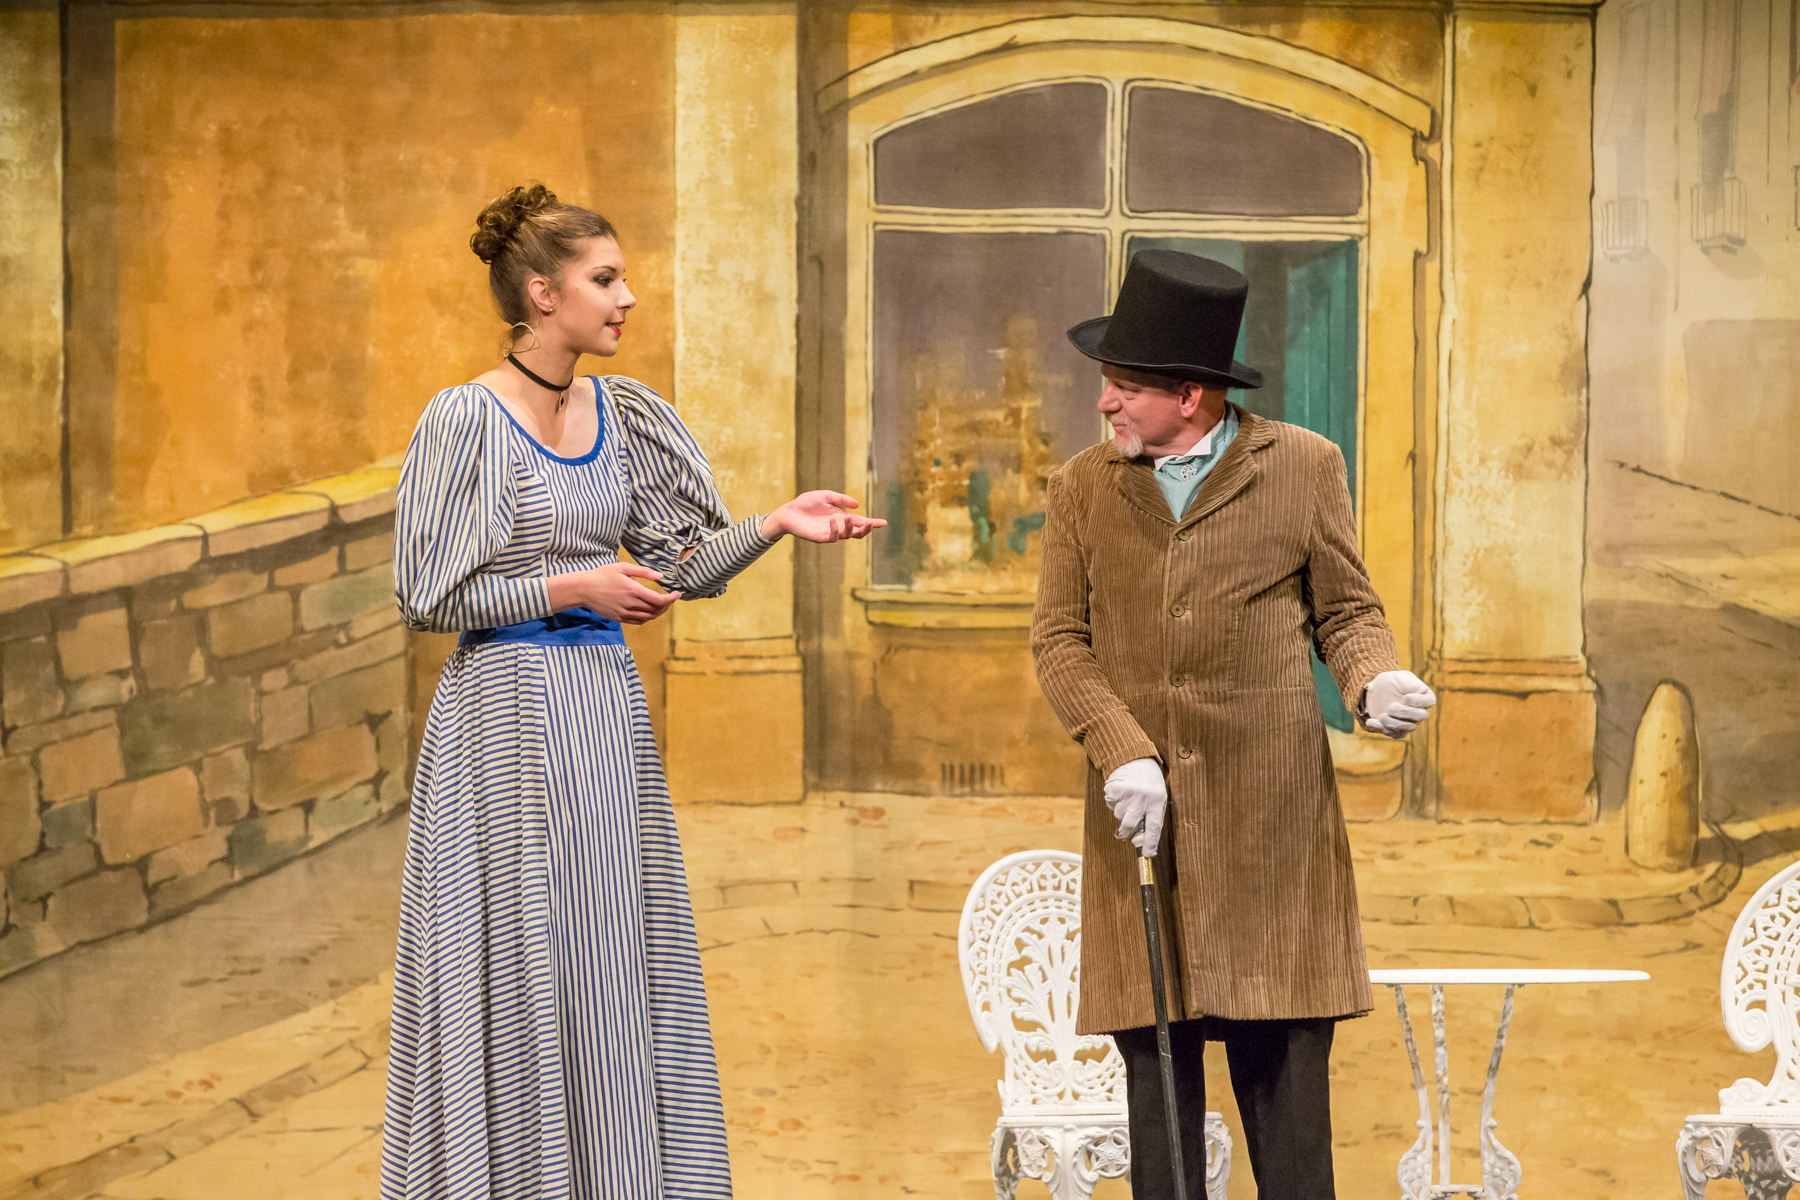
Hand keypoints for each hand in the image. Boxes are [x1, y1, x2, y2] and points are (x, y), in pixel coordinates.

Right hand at [549, 562, 679, 625]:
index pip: (658, 600)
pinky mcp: (619, 618)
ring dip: (658, 612)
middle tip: (671, 598)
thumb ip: (643, 572)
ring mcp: (624, 613)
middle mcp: (630, 604)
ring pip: (648, 617)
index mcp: (633, 590)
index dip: (671, 599)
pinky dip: (648, 617)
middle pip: (656, 610)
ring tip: (662, 604)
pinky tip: (649, 611)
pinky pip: (638, 621)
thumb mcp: (623, 567)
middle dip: (667, 605)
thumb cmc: (602, 575)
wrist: (583, 589)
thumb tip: (660, 576)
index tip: (677, 594)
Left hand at [761, 491, 886, 543]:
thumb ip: (841, 499)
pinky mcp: (820, 537)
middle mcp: (838, 526)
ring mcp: (830, 533)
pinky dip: (835, 530)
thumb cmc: (806, 503)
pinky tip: (832, 521)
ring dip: (851, 527)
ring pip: (847, 536)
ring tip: (849, 517)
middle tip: (869, 523)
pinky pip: (832, 538)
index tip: (884, 523)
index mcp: (841, 516)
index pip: (860, 521)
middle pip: (857, 532)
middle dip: (866, 529)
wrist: (789, 511)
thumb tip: (858, 505)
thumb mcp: (826, 496)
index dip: (872, 523)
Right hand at [1104, 758, 1167, 856]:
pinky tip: (1121, 792)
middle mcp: (1144, 797)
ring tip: (1128, 798)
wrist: (1134, 758)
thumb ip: (1151, 817)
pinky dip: (1113, 801)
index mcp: (1158, 800)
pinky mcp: (1115, 788)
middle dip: (1126, 831)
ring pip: (1118, 815)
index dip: (1150, 842)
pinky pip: (1110, 804)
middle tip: (1124, 831)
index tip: (1147, 855)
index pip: (1154, 827)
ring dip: (1120, 811)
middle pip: (1130, 824)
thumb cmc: (1149, 782)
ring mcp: (1129, 792)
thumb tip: (1139, 841)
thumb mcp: (1157, 797)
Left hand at [1361, 669, 1436, 737]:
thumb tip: (1420, 690)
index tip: (1404, 698)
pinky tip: (1370, 722)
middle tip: (1391, 707)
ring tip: (1381, 716)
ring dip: (1392, 723)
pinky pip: (1394, 734)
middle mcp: (1420, 711)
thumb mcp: (1400, 677)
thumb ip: (1409, 683)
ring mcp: (1410, 722)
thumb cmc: (1392, 681)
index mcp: (1424, 696)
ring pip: (1407, 728)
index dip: (1418, 702)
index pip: (1429, 701)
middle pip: (1419, 716)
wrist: (1379, 690)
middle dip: (1404, 713)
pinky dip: (1381, 729)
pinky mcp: (1398, 729)